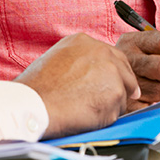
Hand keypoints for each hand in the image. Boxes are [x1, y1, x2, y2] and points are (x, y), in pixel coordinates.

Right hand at [14, 33, 139, 138]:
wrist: (34, 105)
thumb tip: (88, 75)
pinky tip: (88, 118)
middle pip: (124, 71)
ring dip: (112, 104)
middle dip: (124, 85)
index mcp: (84, 42)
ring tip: (88, 111)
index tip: (115, 82)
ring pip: (122, 92)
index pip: (111, 56)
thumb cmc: (37, 89)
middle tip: (123, 98)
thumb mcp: (55, 59)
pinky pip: (119, 110)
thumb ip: (77, 62)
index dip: (114, 72)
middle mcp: (101, 52)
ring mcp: (111, 71)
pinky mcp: (116, 92)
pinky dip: (107, 118)